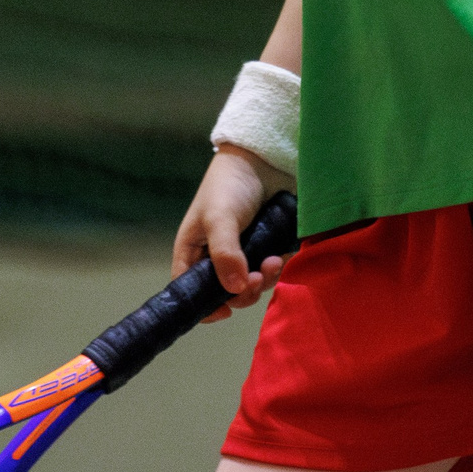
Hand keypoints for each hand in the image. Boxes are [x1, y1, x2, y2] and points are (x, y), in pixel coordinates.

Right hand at [172, 147, 291, 322]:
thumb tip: (234, 290)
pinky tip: (281, 255)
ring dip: (264, 280)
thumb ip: (224, 254)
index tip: (225, 312)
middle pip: (226, 294)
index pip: (191, 291)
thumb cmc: (230, 186)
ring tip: (274, 261)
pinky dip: (277, 270)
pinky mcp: (266, 249)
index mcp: (193, 252)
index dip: (204, 307)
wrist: (264, 159)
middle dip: (243, 293)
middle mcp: (216, 258)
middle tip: (258, 278)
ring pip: (252, 286)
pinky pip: (271, 272)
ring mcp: (243, 255)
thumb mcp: (220, 218)